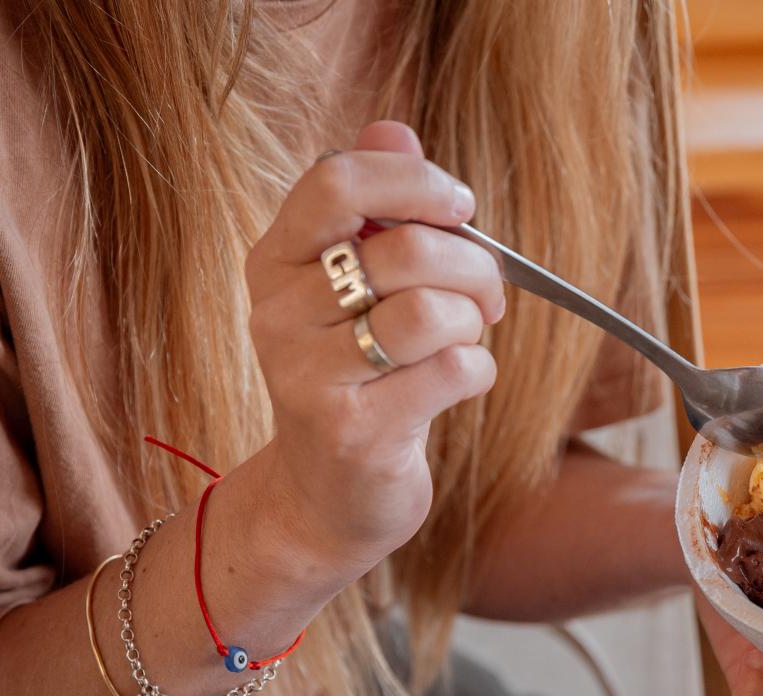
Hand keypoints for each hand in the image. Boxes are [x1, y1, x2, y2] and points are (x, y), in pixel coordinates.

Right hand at [244, 121, 504, 570]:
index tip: (460, 207)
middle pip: (404, 249)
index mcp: (274, 262)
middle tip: (487, 293)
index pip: (338, 181)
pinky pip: (453, 372)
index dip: (416, 183)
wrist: (325, 497)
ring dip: (474, 322)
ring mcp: (311, 378)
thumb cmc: (355, 377)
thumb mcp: (351, 288)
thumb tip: (394, 130)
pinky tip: (458, 384)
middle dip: (472, 265)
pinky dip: (478, 372)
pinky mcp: (356, 432)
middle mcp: (279, 315)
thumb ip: (373, 209)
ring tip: (468, 339)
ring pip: (431, 312)